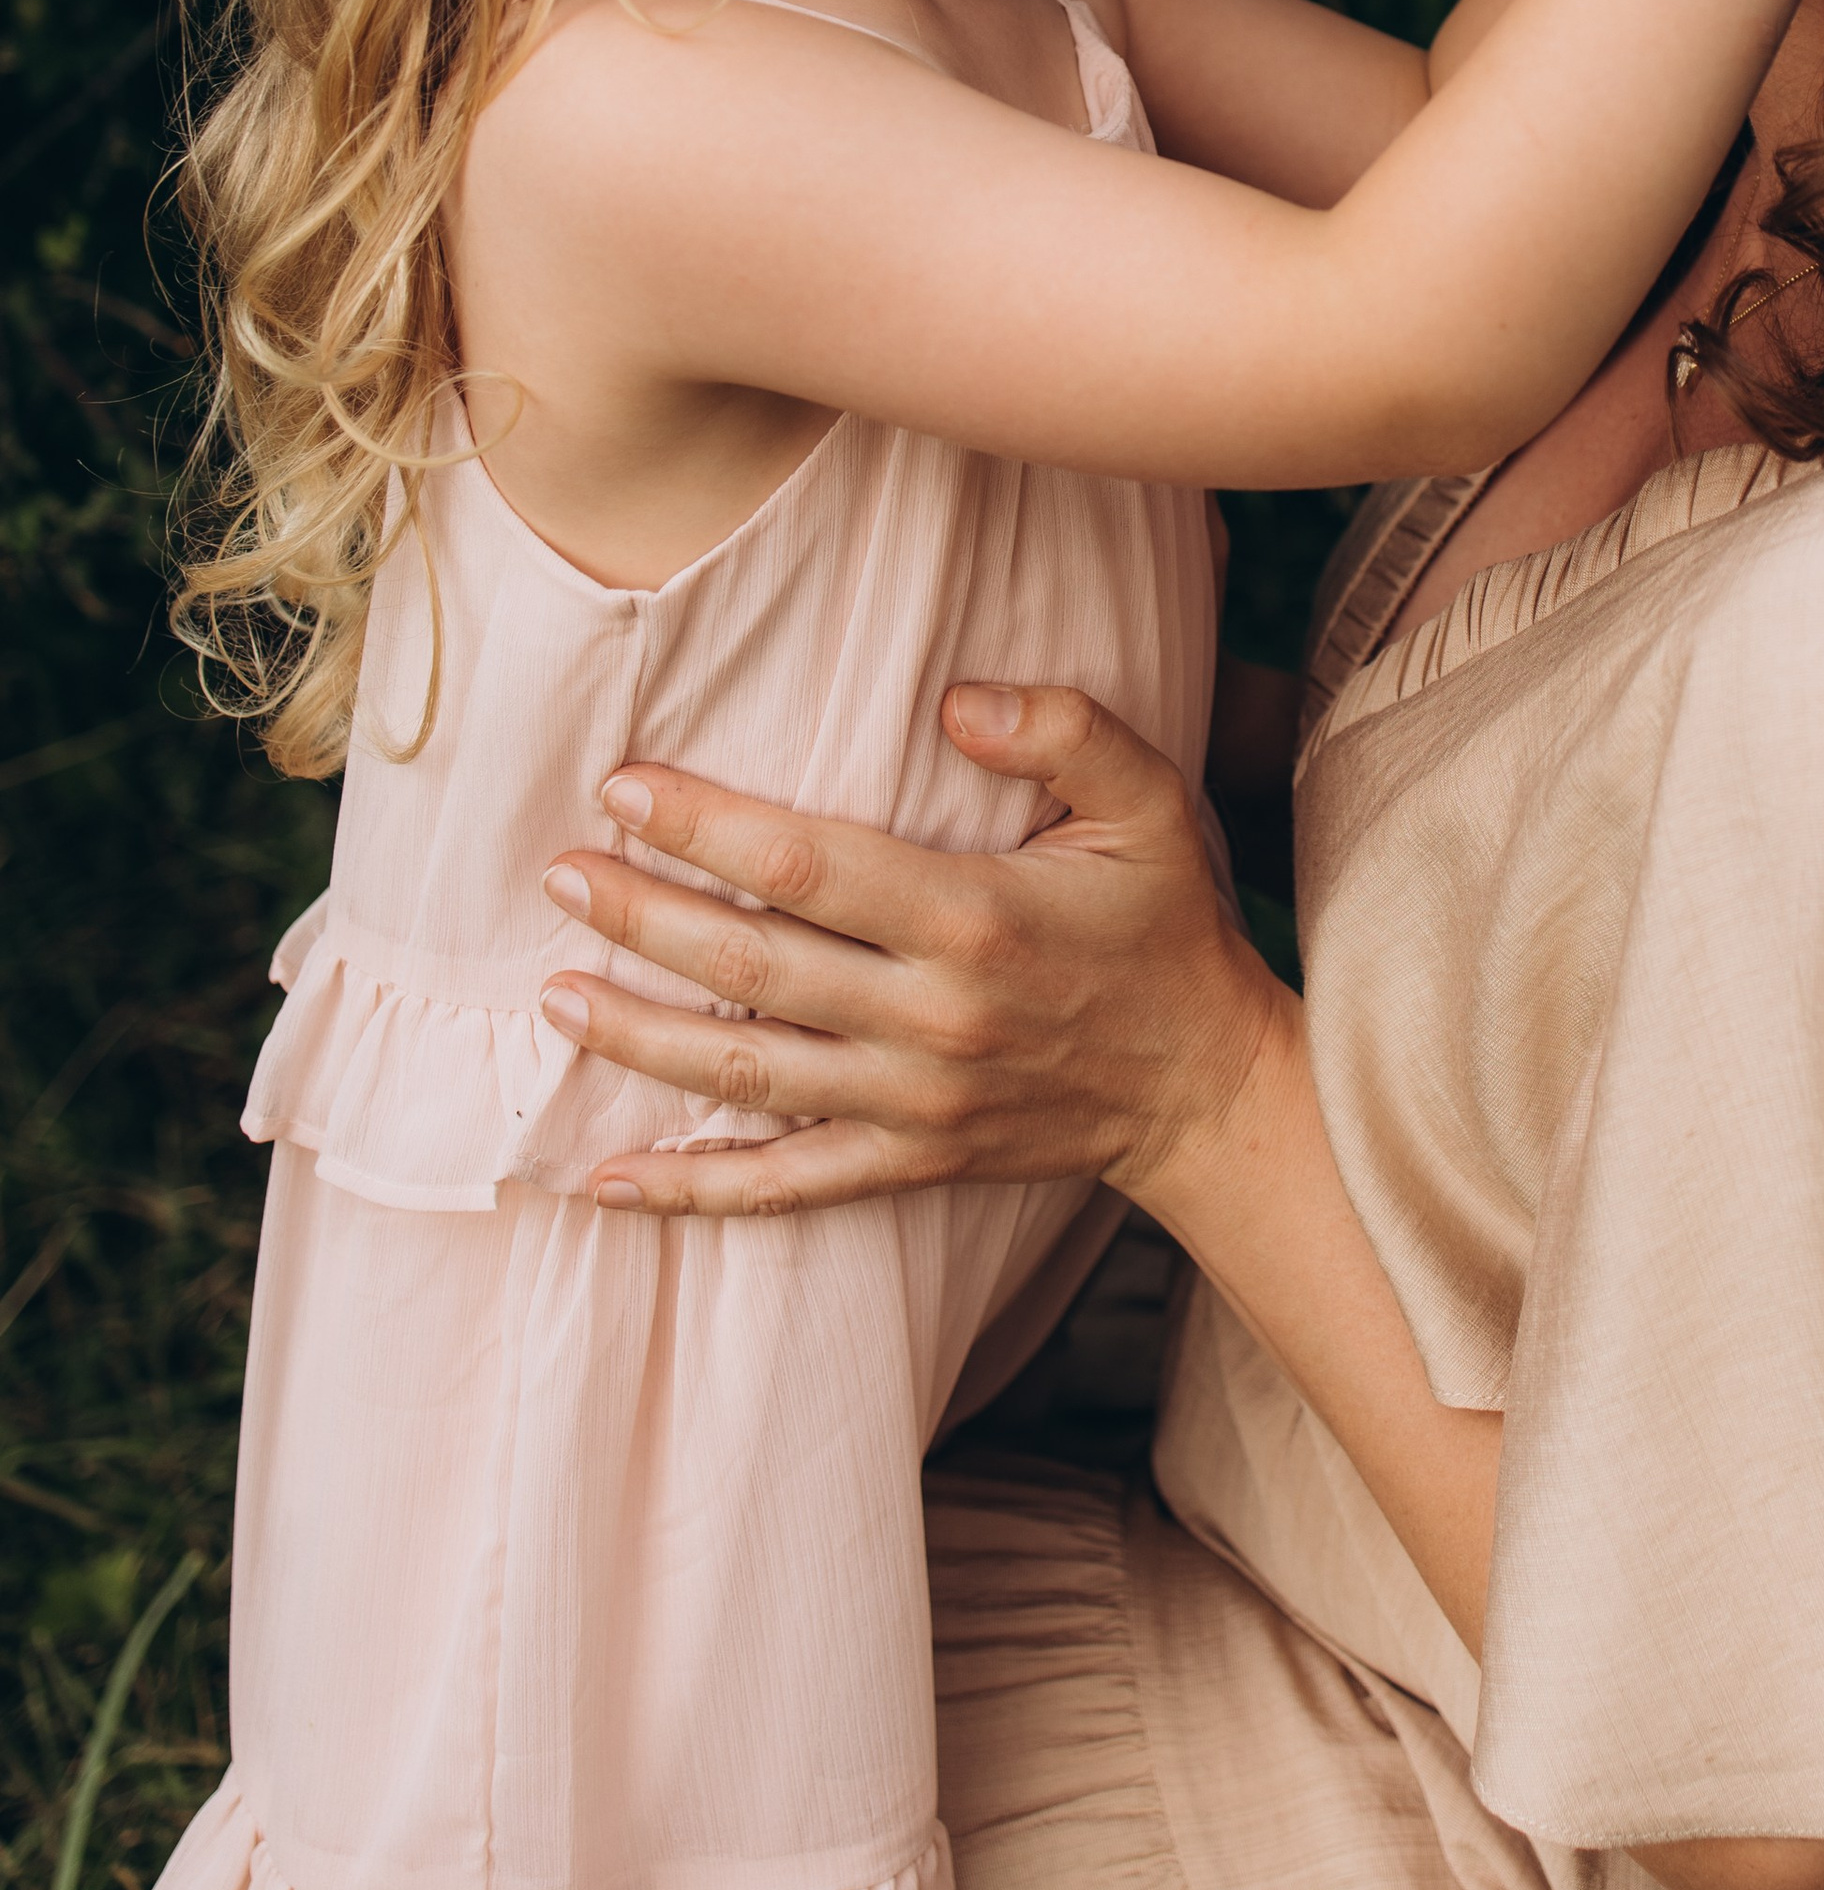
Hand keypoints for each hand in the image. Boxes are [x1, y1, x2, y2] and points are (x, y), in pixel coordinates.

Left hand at [535, 683, 1285, 1214]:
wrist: (1205, 1087)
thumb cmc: (1164, 927)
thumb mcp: (1151, 806)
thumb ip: (1068, 731)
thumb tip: (955, 698)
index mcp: (973, 919)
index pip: (805, 867)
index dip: (703, 827)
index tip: (624, 789)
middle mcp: (929, 1020)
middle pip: (752, 969)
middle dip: (642, 919)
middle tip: (558, 875)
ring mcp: (911, 1105)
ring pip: (744, 1076)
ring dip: (639, 1038)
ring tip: (552, 995)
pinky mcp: (907, 1163)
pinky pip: (781, 1186)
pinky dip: (689, 1190)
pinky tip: (603, 1179)